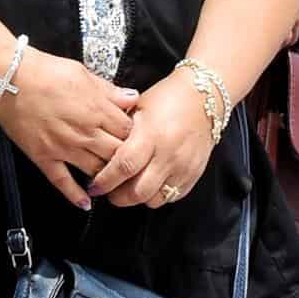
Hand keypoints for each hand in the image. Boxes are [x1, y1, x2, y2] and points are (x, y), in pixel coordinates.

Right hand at [0, 50, 138, 206]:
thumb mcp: (84, 73)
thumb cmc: (44, 72)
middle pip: (117, 155)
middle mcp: (84, 133)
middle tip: (127, 160)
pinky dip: (75, 195)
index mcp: (97, 110)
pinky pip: (62, 181)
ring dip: (107, 176)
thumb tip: (133, 99)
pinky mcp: (44, 157)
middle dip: (125, 158)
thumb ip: (110, 91)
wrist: (9, 78)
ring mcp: (64, 148)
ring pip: (96, 171)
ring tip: (112, 179)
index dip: (135, 135)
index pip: (129, 131)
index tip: (134, 137)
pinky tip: (85, 203)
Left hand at [89, 73, 220, 207]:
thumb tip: (99, 153)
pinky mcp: (193, 175)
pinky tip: (149, 183)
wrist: (203, 97)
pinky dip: (156, 195)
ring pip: (154, 199)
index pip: (123, 167)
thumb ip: (119, 132)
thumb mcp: (137, 108)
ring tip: (128, 188)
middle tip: (108, 192)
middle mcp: (168, 155)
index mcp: (151, 135)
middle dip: (118, 197)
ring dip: (137, 198)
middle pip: (138, 192)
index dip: (105, 181)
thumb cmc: (167, 99)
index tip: (95, 186)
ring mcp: (183, 167)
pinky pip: (171, 197)